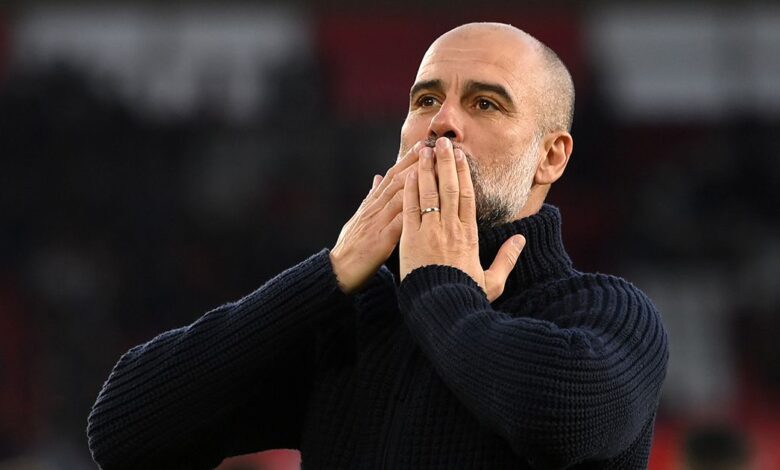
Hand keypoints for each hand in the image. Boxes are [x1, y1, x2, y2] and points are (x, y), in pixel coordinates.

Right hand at [330, 142, 424, 293]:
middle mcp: (374, 209)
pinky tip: (427, 204)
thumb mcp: (359, 217)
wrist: (337, 270)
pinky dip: (413, 212)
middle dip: (416, 163)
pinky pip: (399, 223)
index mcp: (371, 204)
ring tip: (434, 168)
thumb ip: (370, 198)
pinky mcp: (381, 240)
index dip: (407, 159)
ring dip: (418, 181)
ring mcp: (377, 223)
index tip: (422, 145)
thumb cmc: (350, 246)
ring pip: (399, 196)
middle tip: (433, 148)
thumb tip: (377, 178)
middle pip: (397, 180)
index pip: (391, 176)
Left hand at [399, 138, 525, 301]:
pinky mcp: (411, 238)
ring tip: (424, 149)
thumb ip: (507, 258)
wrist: (440, 310)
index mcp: (470, 235)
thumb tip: (522, 240)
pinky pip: (411, 207)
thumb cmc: (464, 297)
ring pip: (430, 192)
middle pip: (451, 187)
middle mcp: (451, 228)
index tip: (461, 156)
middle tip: (443, 142)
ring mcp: (431, 231)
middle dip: (446, 162)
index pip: (468, 196)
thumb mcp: (492, 280)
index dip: (464, 174)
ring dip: (426, 169)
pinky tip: (408, 174)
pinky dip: (410, 189)